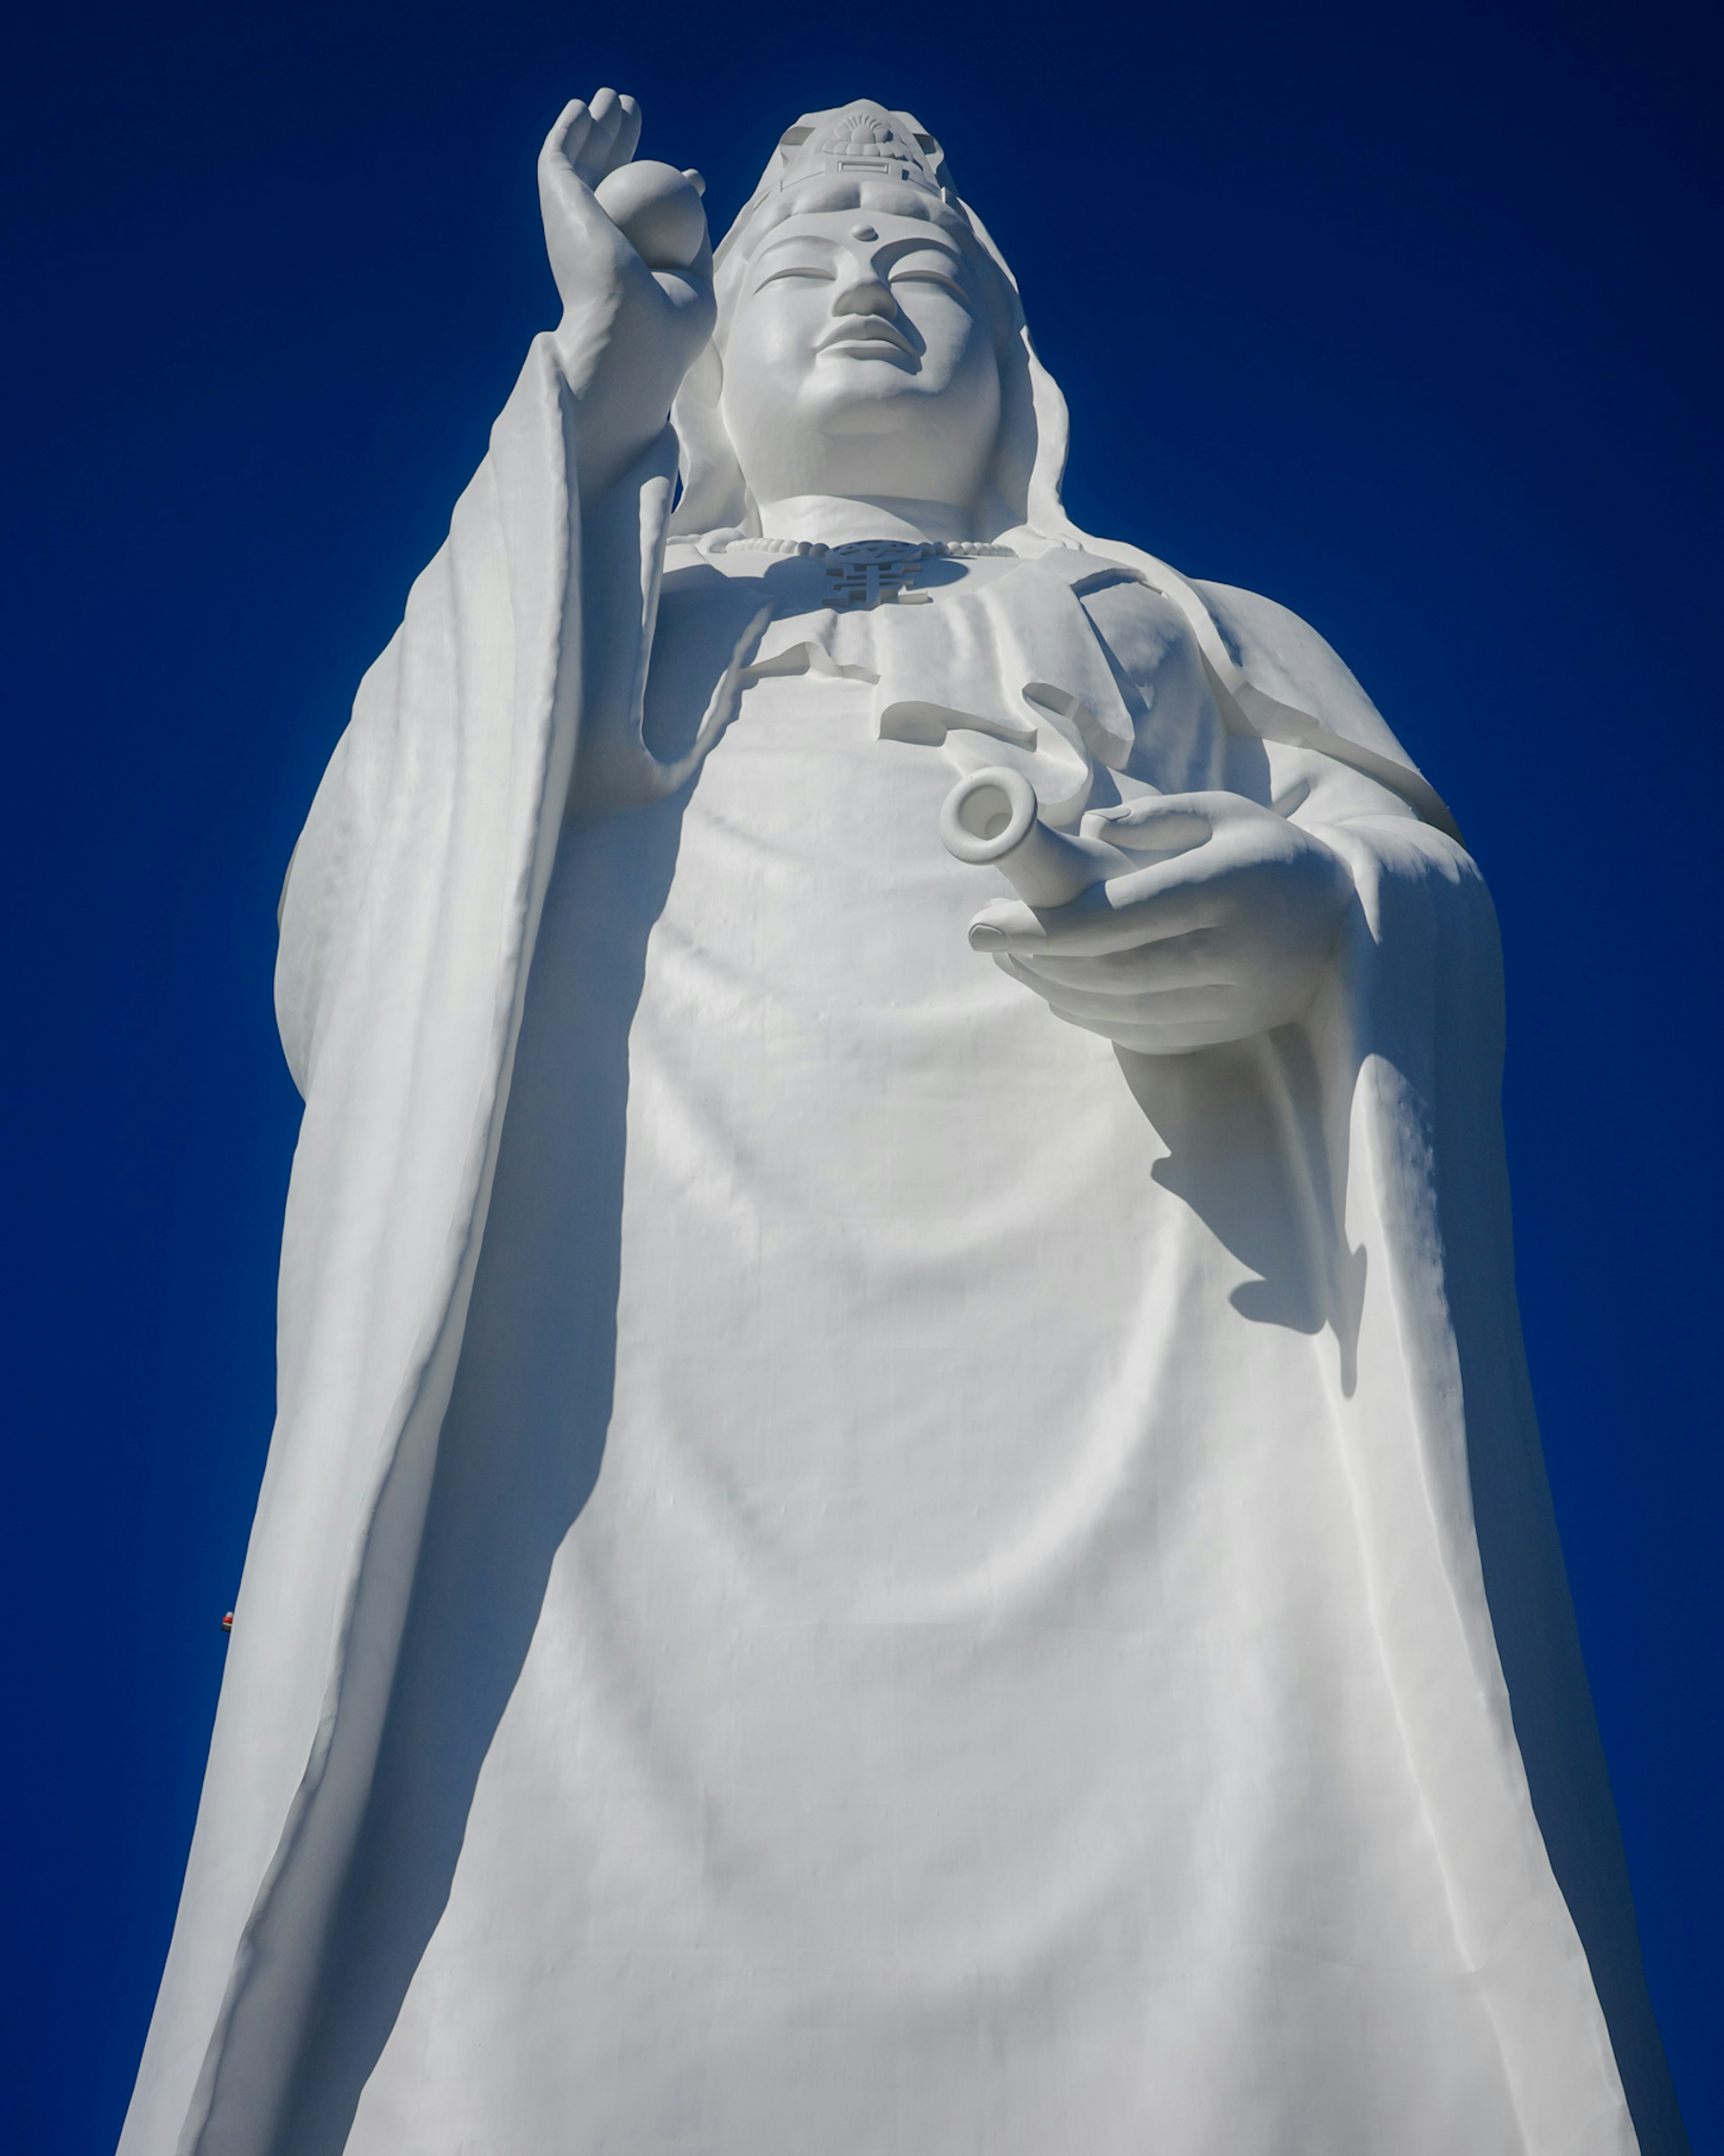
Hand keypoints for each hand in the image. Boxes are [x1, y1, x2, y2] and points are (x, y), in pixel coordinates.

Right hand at [537, 90, 715, 501]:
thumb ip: (697, 249)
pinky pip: (559, 161)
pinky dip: (569, 132)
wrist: (629, 342)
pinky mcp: (558, 209)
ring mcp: (574, 227)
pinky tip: (582, 107)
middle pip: (612, 185)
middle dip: (624, 146)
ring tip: (617, 98)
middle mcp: (596, 247)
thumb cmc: (667, 332)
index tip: (695, 177)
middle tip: (640, 115)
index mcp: (627, 269)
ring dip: (598, 129)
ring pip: (584, 165)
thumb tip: (699, 203)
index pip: (646, 225)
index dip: (668, 192)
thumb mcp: (697, 290)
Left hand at [968, 792, 1353, 1053]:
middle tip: (983, 937)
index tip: (987, 920)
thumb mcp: (1224, 813)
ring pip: (1117, 1007)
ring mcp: (1228, 999)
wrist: (1347, 923)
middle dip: (1033, 958)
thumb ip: (1157, 817)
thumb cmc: (1269, 855)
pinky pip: (1140, 1032)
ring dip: (1051, 987)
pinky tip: (1054, 991)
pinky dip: (1088, 1015)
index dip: (1042, 927)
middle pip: (1107, 969)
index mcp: (1223, 887)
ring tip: (1009, 960)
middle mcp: (1228, 950)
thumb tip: (1088, 827)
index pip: (1116, 918)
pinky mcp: (1224, 1030)